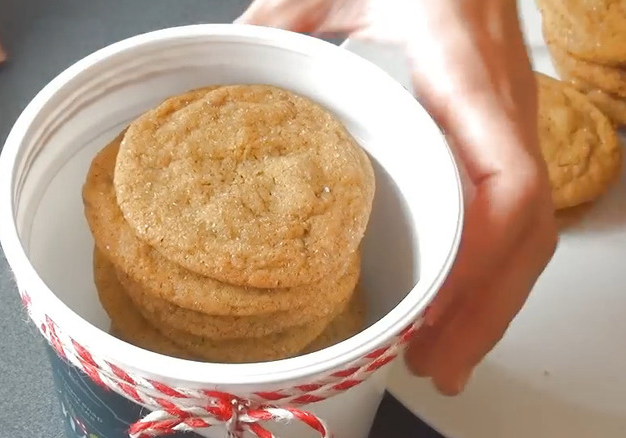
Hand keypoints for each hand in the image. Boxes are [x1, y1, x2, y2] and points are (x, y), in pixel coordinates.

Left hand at [238, 0, 558, 394]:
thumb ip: (284, 20)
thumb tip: (224, 62)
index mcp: (466, 71)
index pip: (506, 180)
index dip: (478, 257)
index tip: (430, 309)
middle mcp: (503, 108)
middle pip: (527, 229)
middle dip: (484, 308)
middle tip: (432, 365)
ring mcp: (510, 124)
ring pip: (532, 230)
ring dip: (491, 302)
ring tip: (442, 357)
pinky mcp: (500, 134)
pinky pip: (516, 213)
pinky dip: (490, 267)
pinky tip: (455, 300)